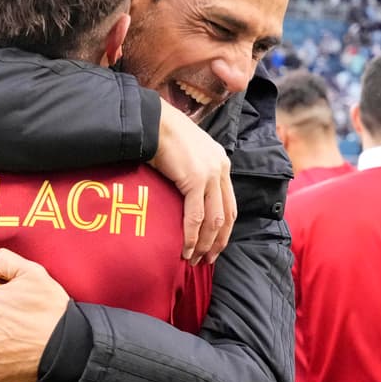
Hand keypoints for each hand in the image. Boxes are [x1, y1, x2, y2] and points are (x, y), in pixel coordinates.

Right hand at [151, 103, 236, 265]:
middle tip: (207, 260)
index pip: (229, 204)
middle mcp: (220, 169)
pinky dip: (192, 237)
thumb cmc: (162, 135)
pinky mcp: (195, 179)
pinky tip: (186, 249)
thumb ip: (193, 172)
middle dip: (218, 242)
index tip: (215, 246)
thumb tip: (185, 195)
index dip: (224, 230)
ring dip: (205, 244)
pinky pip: (196, 217)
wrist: (152, 121)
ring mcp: (210, 175)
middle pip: (226, 216)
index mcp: (221, 163)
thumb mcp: (186, 154)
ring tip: (194, 259)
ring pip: (214, 221)